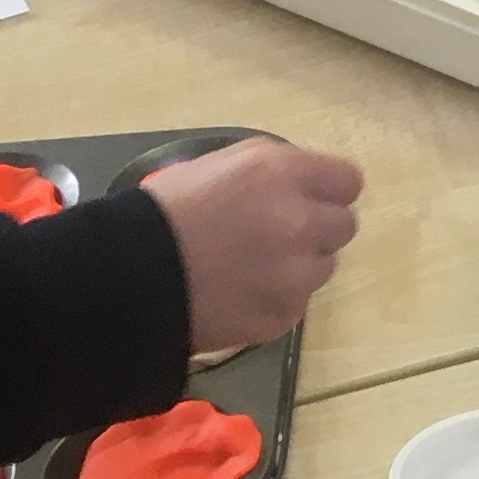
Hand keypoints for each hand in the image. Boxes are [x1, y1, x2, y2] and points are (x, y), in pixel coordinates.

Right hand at [138, 137, 362, 352]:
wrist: (130, 277)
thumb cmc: (168, 210)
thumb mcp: (221, 164)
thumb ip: (275, 167)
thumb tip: (307, 180)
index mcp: (283, 174)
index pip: (348, 181)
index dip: (328, 190)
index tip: (311, 198)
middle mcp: (300, 222)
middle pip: (344, 225)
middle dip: (318, 228)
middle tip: (279, 234)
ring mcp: (296, 275)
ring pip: (324, 266)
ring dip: (300, 264)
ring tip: (252, 265)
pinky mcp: (285, 315)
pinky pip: (299, 302)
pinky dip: (278, 297)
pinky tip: (241, 291)